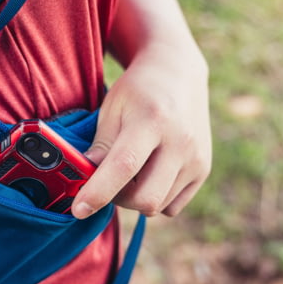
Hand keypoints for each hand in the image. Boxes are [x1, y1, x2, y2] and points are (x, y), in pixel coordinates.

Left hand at [72, 43, 211, 219]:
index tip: (79, 209)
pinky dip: (155, 198)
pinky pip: (172, 207)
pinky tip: (150, 174)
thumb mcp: (112, 108)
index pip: (124, 166)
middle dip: (118, 200)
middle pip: (146, 198)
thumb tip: (86, 179)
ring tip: (130, 172)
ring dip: (135, 198)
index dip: (99, 192)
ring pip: (158, 206)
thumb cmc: (138, 91)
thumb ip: (101, 144)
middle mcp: (180, 142)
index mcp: (152, 120)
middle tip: (106, 182)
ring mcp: (196, 158)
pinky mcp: (203, 170)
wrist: (178, 74)